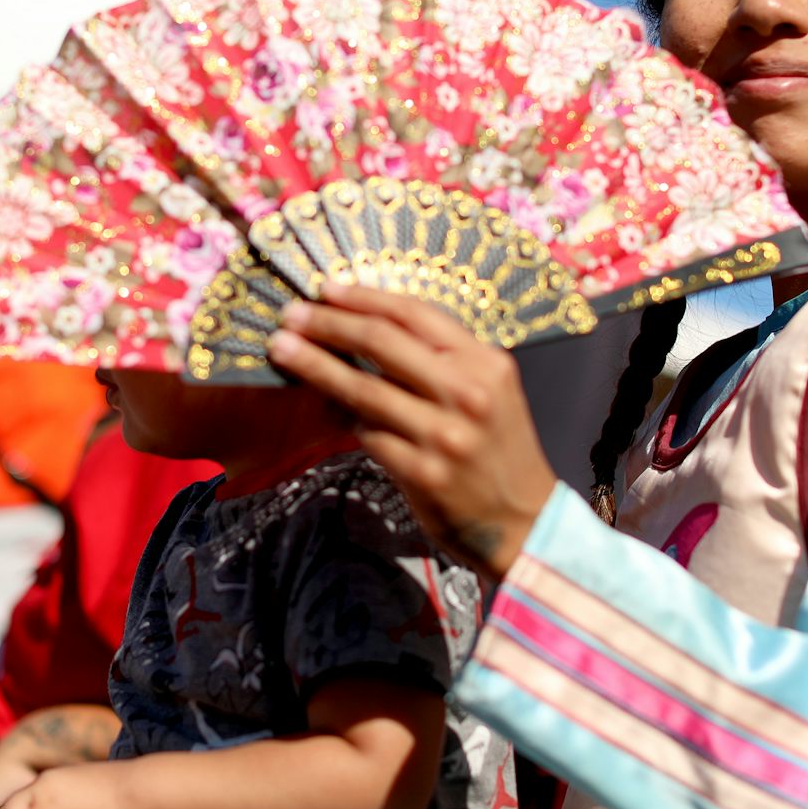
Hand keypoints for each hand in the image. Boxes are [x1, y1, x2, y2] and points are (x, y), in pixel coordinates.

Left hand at [269, 282, 556, 578]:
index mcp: (485, 362)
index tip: (326, 288)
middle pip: (381, 342)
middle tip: (291, 314)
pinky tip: (320, 406)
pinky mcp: (424, 473)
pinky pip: (367, 434)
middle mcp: (467, 393)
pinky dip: (340, 418)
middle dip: (328, 323)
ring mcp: (445, 435)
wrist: (525, 520)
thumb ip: (441, 361)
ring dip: (314, 366)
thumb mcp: (489, 391)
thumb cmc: (498, 447)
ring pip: (363, 388)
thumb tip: (366, 328)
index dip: (364, 297)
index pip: (414, 314)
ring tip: (282, 350)